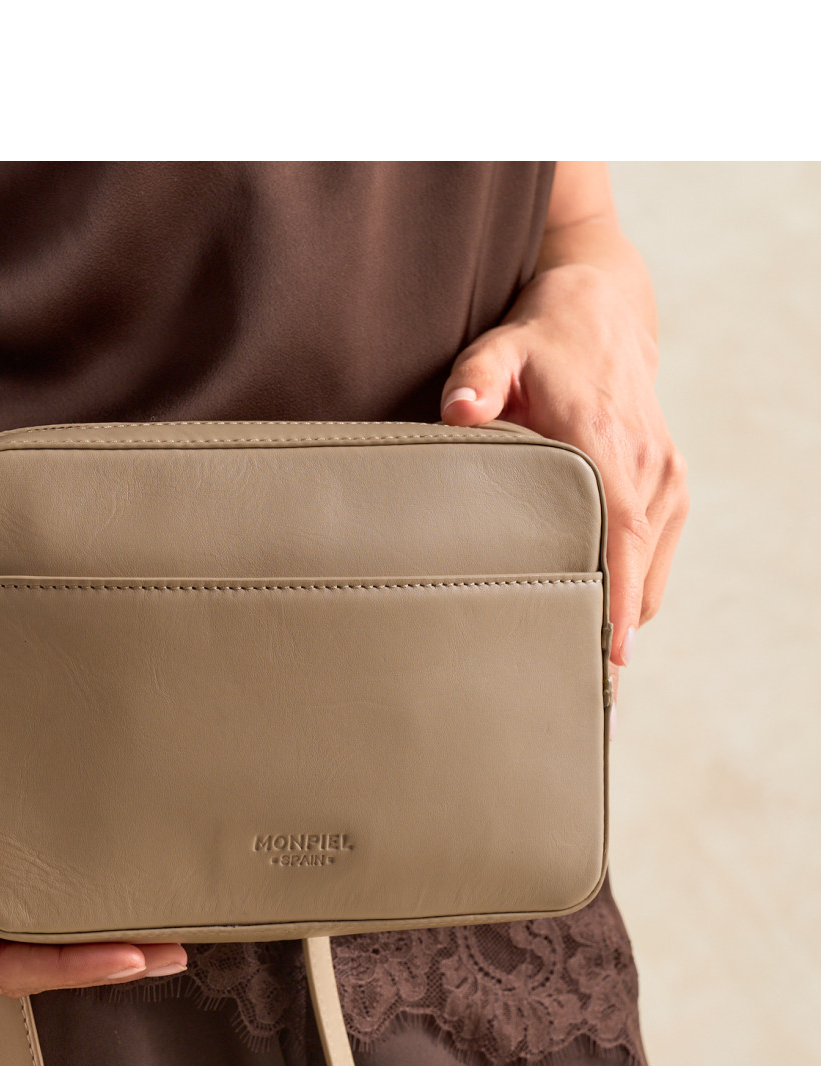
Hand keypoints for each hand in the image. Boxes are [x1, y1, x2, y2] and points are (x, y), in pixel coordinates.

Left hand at [439, 261, 689, 729]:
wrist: (600, 315)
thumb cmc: (537, 344)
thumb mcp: (498, 350)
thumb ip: (476, 380)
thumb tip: (459, 410)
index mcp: (607, 442)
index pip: (620, 535)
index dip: (616, 600)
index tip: (608, 658)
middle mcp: (648, 466)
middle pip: (638, 571)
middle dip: (609, 629)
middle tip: (567, 683)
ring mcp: (666, 479)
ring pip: (651, 574)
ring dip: (618, 613)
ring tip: (569, 655)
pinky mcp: (672, 488)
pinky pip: (656, 559)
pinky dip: (630, 589)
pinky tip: (589, 609)